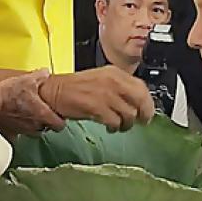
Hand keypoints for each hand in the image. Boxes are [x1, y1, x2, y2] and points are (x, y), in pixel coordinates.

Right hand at [0, 69, 65, 135]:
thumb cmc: (8, 93)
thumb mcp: (27, 80)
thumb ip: (40, 76)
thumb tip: (45, 72)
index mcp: (42, 114)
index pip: (60, 125)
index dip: (60, 119)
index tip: (57, 114)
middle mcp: (34, 126)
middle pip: (46, 128)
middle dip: (45, 121)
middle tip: (41, 111)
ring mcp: (23, 131)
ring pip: (33, 131)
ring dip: (33, 124)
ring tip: (28, 114)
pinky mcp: (11, 133)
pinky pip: (19, 133)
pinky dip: (19, 128)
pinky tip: (15, 119)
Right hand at [39, 66, 154, 131]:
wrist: (53, 91)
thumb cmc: (75, 88)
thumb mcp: (101, 80)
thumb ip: (119, 88)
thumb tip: (136, 102)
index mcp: (114, 72)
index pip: (142, 87)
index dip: (148, 102)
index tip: (147, 112)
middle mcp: (113, 81)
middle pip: (141, 100)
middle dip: (144, 114)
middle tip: (141, 122)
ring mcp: (105, 94)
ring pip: (129, 114)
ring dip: (126, 124)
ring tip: (119, 126)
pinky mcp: (97, 107)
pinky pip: (115, 122)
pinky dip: (115, 127)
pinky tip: (109, 127)